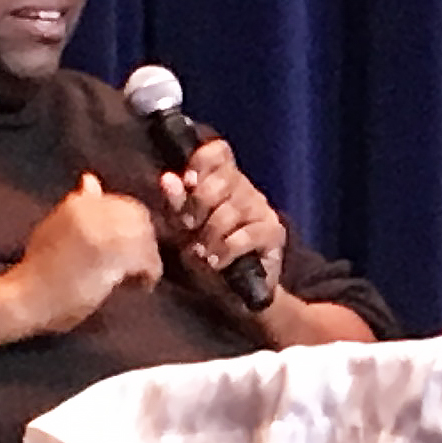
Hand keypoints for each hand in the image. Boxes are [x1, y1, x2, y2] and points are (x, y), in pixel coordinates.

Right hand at [10, 173, 161, 332]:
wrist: (24, 299)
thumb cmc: (38, 271)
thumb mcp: (56, 229)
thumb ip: (80, 205)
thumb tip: (91, 180)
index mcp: (77, 203)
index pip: (124, 205)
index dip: (131, 230)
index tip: (125, 250)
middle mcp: (90, 211)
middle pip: (140, 219)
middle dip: (143, 242)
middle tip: (136, 267)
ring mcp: (100, 231)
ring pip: (146, 239)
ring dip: (147, 261)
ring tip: (136, 280)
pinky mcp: (109, 256)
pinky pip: (147, 260)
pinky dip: (149, 275)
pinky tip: (140, 287)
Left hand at [161, 136, 286, 299]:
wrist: (232, 291)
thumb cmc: (205, 251)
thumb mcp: (182, 226)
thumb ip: (176, 202)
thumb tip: (167, 178)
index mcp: (222, 179)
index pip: (219, 151)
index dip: (202, 161)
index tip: (187, 182)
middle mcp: (245, 188)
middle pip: (223, 180)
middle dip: (199, 205)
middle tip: (188, 228)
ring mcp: (261, 208)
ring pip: (232, 210)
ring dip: (210, 233)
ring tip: (200, 252)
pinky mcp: (274, 232)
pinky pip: (246, 234)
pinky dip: (227, 249)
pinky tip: (216, 261)